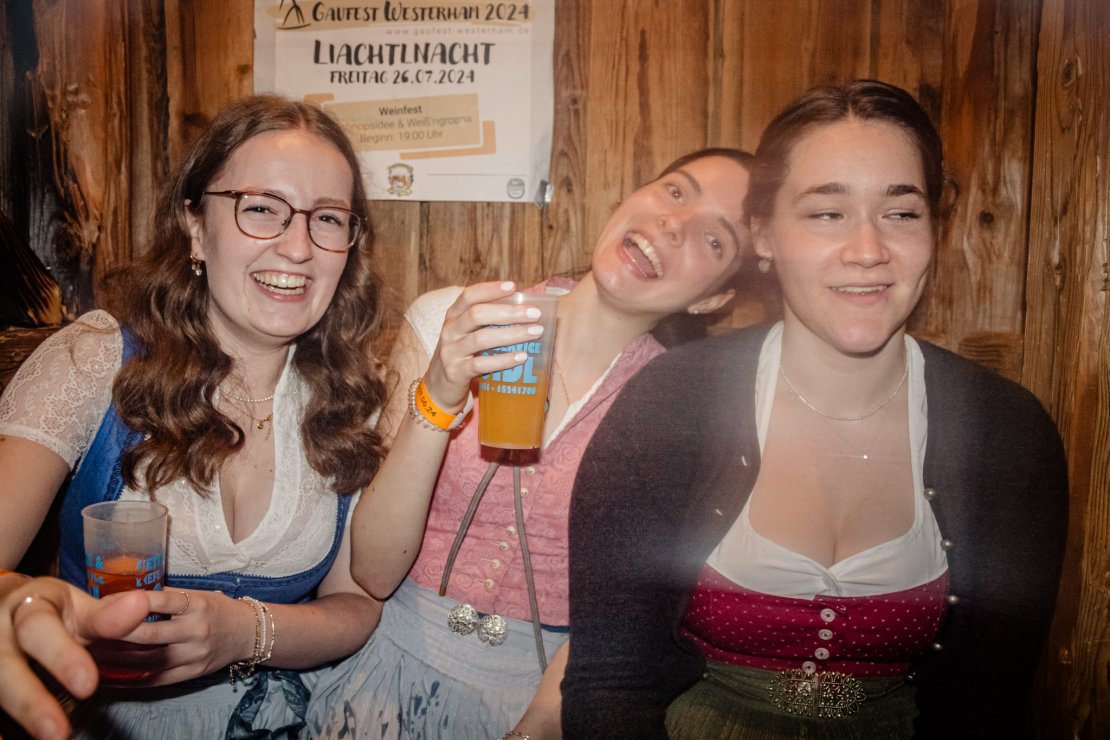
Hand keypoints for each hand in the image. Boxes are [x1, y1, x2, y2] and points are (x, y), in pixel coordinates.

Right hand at [0, 576, 151, 739]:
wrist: (9, 607)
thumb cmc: (51, 610)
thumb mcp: (76, 609)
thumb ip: (105, 616)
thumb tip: (141, 605)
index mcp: (26, 607)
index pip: (38, 627)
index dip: (61, 657)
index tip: (88, 686)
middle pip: (6, 666)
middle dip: (31, 700)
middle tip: (59, 730)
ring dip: (23, 714)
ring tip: (52, 737)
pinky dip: (12, 721)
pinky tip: (30, 737)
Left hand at [94, 588, 253, 686]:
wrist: (247, 632)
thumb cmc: (217, 609)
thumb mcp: (197, 595)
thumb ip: (166, 598)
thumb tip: (126, 598)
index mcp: (197, 604)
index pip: (160, 601)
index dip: (129, 602)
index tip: (103, 603)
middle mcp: (196, 629)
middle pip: (150, 635)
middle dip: (116, 634)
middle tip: (89, 633)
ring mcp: (194, 654)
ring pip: (150, 660)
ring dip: (118, 660)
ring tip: (92, 656)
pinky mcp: (192, 673)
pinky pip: (157, 679)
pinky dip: (131, 680)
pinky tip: (110, 677)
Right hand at [423, 281, 547, 410]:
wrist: (439, 387)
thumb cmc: (462, 355)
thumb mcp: (466, 334)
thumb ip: (487, 322)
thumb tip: (525, 312)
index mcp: (453, 316)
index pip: (469, 296)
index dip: (490, 289)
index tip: (513, 286)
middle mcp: (450, 331)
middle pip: (477, 315)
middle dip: (509, 313)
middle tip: (534, 314)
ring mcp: (451, 352)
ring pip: (481, 339)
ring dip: (511, 334)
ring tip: (535, 333)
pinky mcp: (456, 372)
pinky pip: (481, 364)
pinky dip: (503, 360)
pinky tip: (521, 357)